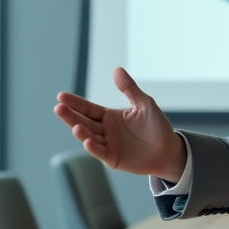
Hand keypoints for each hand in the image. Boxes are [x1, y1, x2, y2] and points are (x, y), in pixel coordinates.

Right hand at [53, 67, 187, 181]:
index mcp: (109, 116)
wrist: (169, 149)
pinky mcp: (113, 159)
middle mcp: (105, 130)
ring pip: (90, 137)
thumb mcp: (144, 104)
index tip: (61, 96)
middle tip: (59, 108)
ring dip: (81, 133)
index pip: (88, 108)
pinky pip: (101, 153)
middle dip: (71, 116)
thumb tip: (116, 69)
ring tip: (75, 126)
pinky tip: (87, 141)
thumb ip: (129, 89)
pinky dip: (93, 148)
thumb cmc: (156, 126)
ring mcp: (108, 145)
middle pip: (84, 122)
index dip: (75, 103)